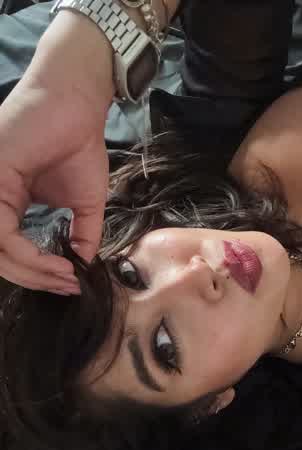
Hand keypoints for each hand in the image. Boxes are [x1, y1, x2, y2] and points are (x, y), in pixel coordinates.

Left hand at [0, 11, 113, 293]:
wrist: (78, 103)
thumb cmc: (78, 143)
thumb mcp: (84, 202)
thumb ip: (82, 235)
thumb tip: (84, 267)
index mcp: (6, 201)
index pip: (11, 250)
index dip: (40, 273)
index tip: (71, 283)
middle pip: (1, 257)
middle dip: (36, 279)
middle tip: (68, 286)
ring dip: (34, 273)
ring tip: (66, 278)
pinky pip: (2, 233)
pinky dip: (30, 255)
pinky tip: (58, 262)